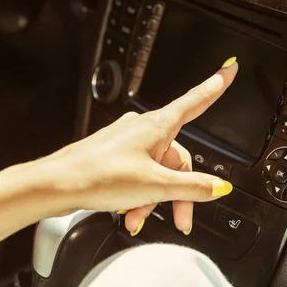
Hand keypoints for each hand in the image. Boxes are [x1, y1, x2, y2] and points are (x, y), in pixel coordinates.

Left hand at [46, 57, 238, 235]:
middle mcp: (144, 130)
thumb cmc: (98, 175)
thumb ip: (192, 186)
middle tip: (181, 217)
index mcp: (157, 126)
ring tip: (141, 217)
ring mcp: (128, 143)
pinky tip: (130, 213)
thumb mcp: (155, 185)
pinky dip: (140, 195)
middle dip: (180, 190)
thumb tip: (219, 185)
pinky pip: (140, 174)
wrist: (57, 184)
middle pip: (178, 157)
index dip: (216, 85)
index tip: (229, 69)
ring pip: (158, 170)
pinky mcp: (115, 157)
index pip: (196, 101)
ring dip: (156, 198)